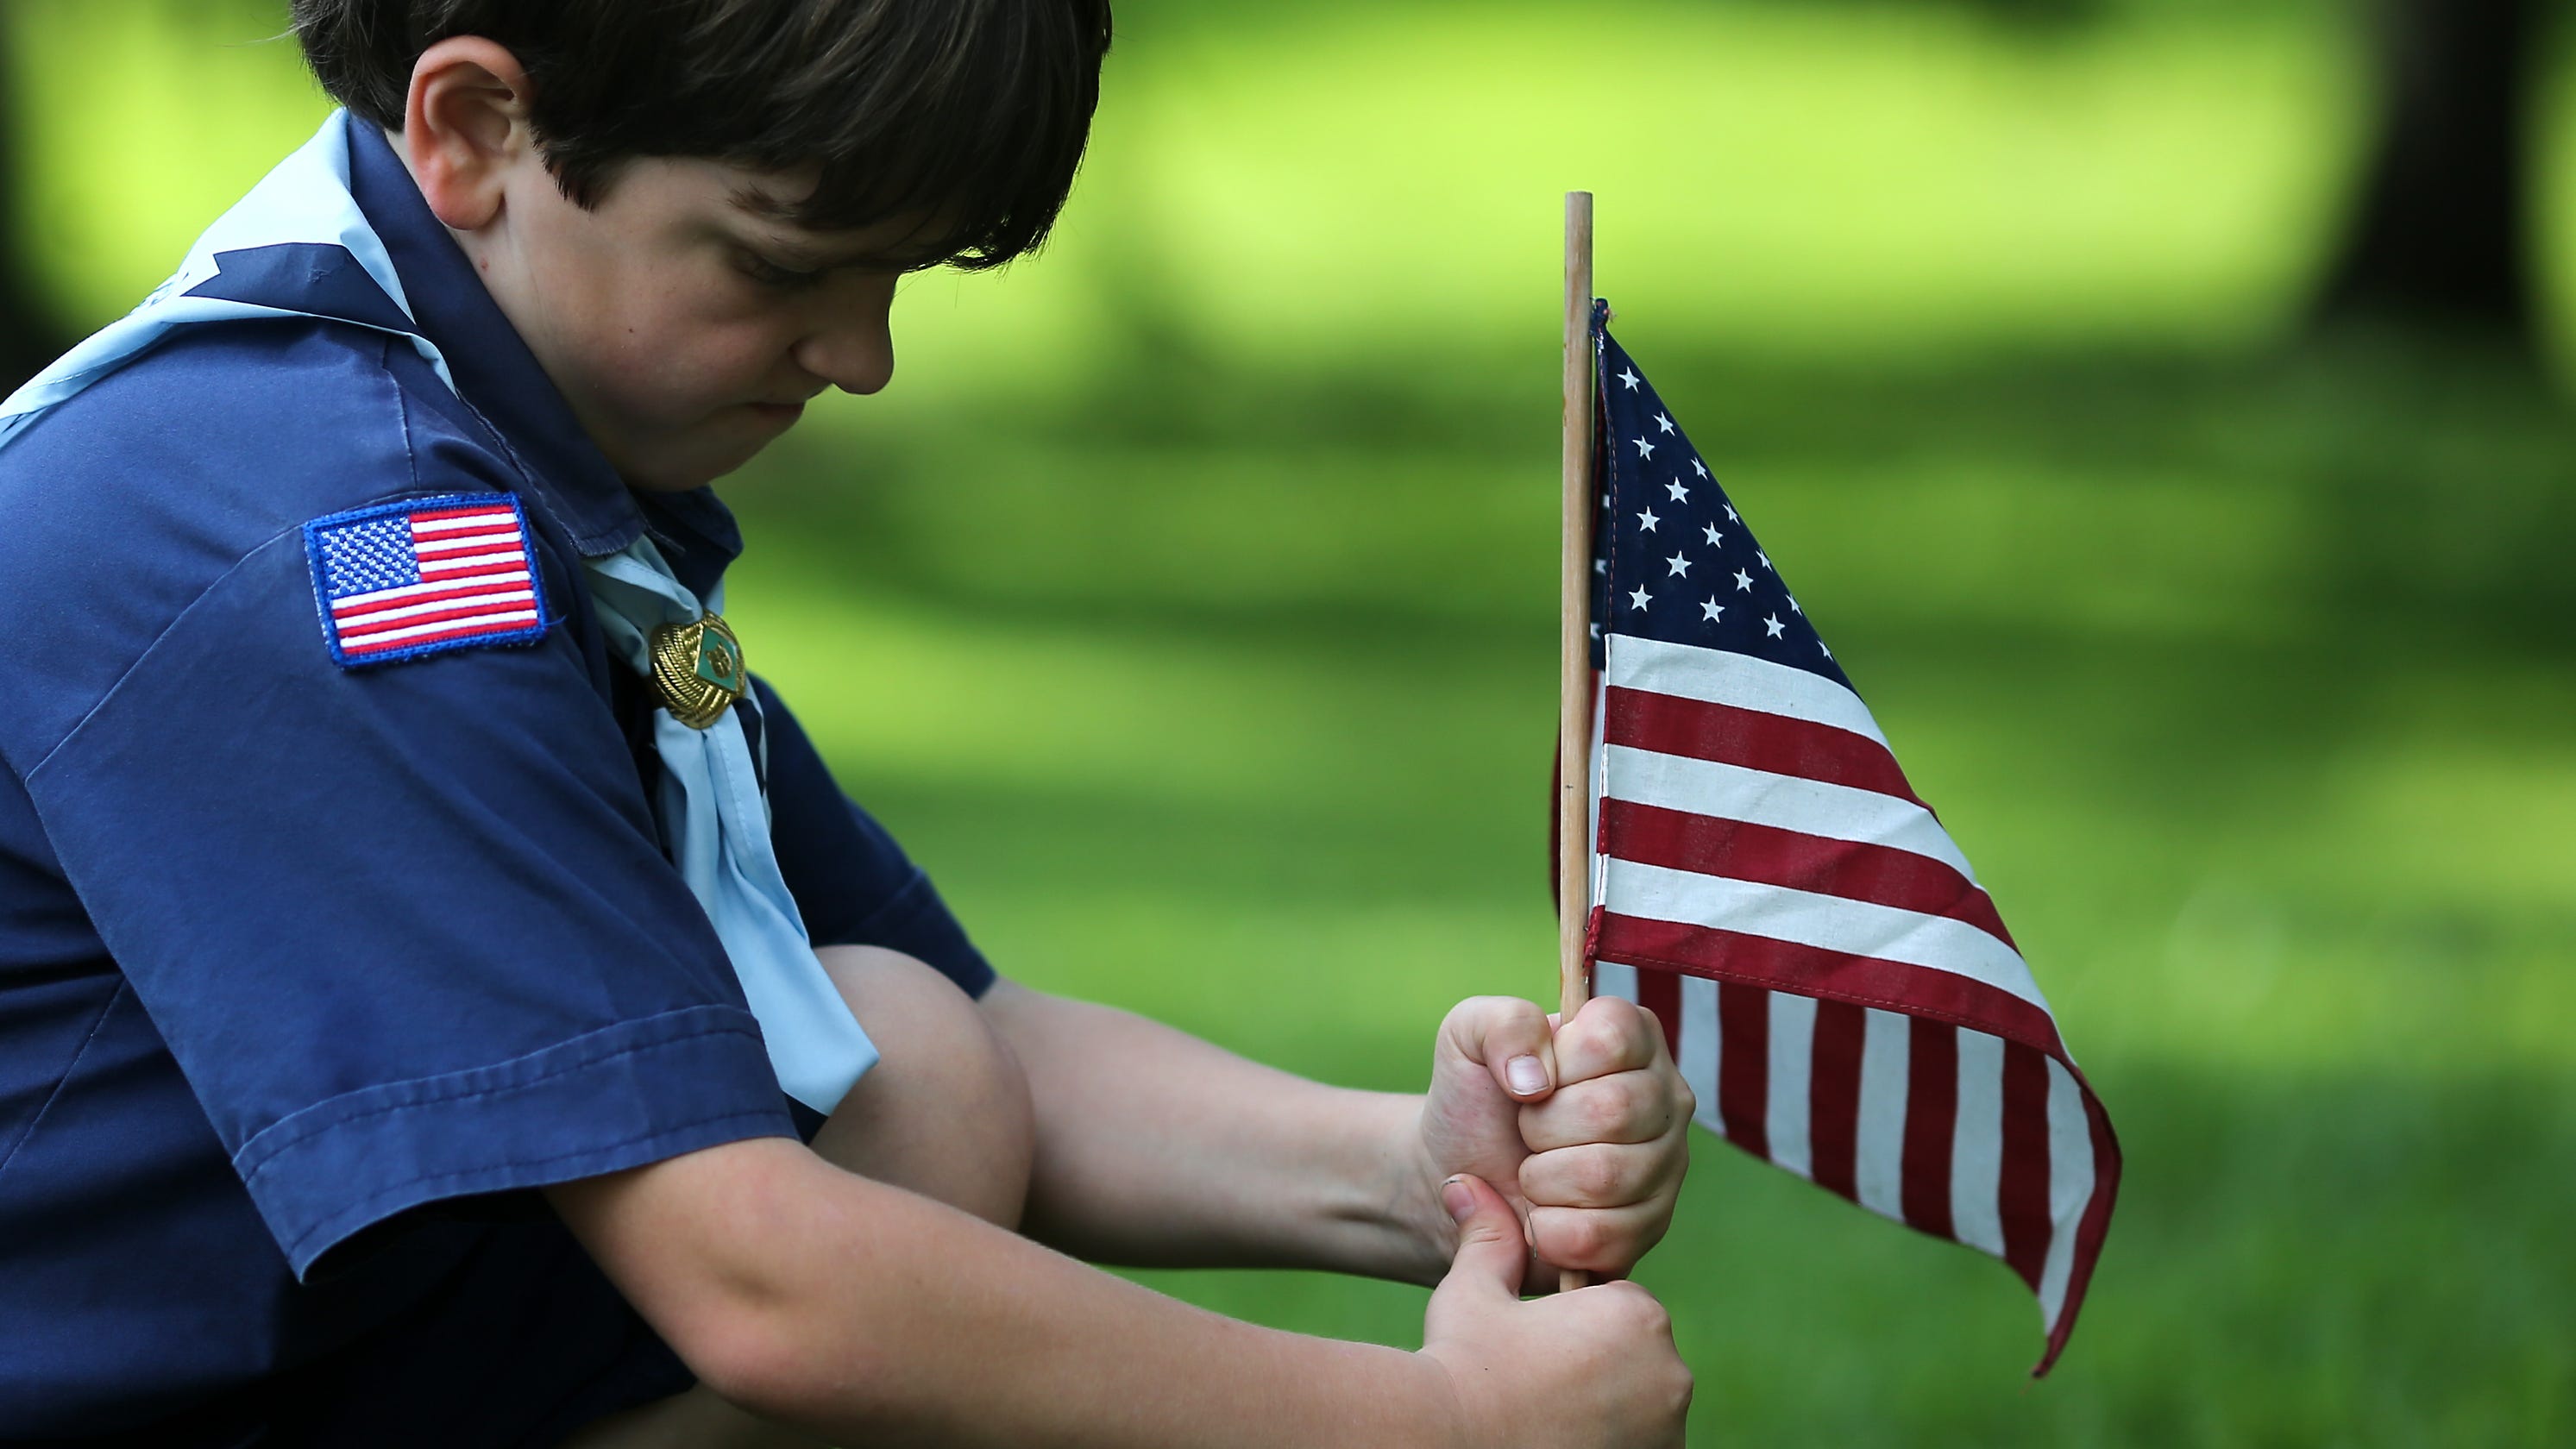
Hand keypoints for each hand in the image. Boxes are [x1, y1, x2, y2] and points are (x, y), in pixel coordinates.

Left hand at [1412, 995, 1693, 1279]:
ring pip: (1606, 1176)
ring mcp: (1667, 1164)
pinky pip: (1600, 1234)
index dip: (1559, 1063)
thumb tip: (1537, 1079)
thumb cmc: (1477, 1098)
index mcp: (1633, 1036)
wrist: (1465, 1175)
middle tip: (1528, 1131)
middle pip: (1613, 1110)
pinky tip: (1541, 1214)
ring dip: (1542, 1179)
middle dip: (1543, 1126)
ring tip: (1534, 1170)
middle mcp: (1665, 1096)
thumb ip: (1503, 1024)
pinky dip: (1549, 1229)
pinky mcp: (1651, 1226)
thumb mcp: (1468, 1035)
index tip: (1535, 1078)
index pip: (1611, 1040)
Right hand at [1419, 1173, 1690, 1448]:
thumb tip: (1467, 1185)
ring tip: (1545, 1410)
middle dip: (1595, 1363)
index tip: (1536, 1342)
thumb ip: (1490, 1238)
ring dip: (1606, 1404)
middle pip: (1635, 1356)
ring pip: (1639, 1403)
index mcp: (1636, 1314)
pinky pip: (1639, 1441)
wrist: (1449, 1442)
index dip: (1573, 1322)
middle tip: (1536, 1377)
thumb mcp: (1475, 1291)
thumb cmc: (1462, 1363)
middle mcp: (1669, 1372)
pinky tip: (1560, 1435)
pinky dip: (1609, 1438)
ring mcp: (1668, 1429)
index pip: (1619, 1306)